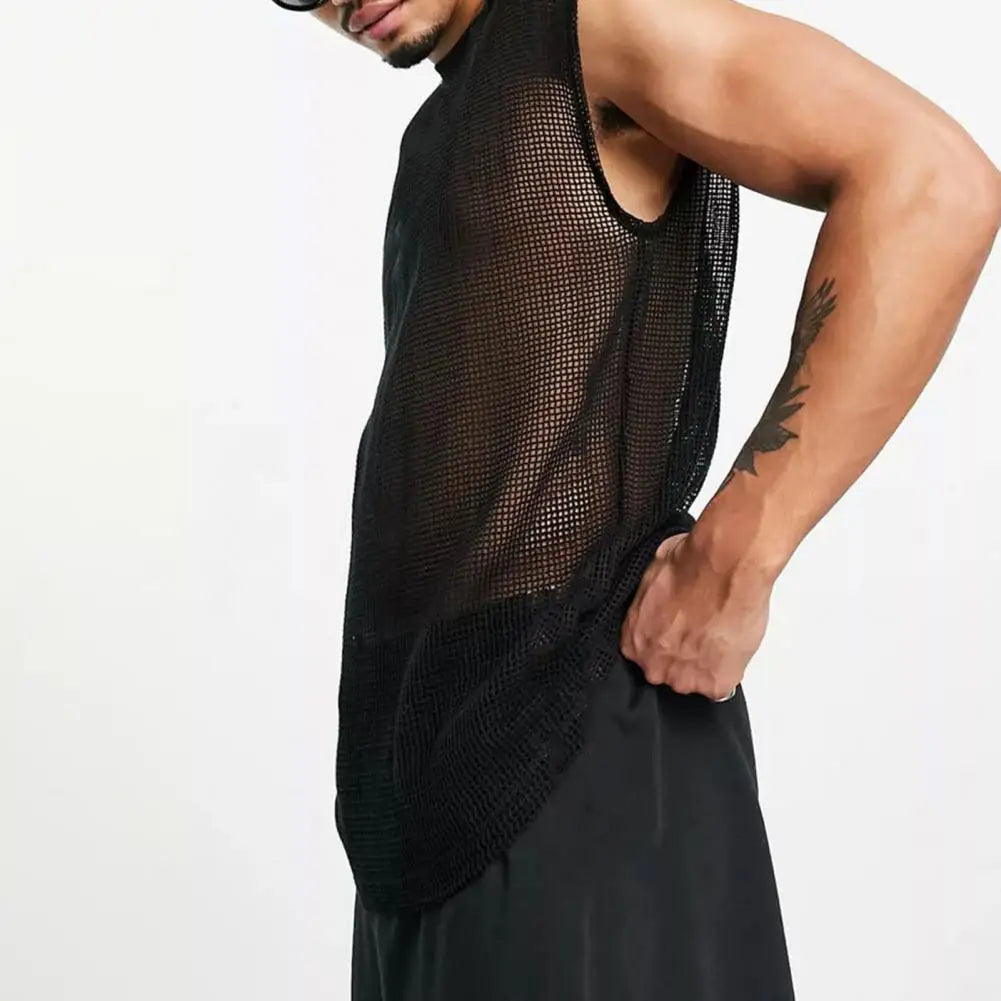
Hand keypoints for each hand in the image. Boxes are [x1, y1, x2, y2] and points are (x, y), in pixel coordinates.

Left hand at [618, 529, 771, 698]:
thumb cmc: (688, 564)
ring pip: (694, 680)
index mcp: (634, 642)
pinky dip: (729, 669)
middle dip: (683, 655)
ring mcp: (685, 678)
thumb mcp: (651, 579)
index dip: (666, 642)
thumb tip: (660, 600)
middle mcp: (654, 666)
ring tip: (719, 635)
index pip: (646, 656)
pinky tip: (732, 644)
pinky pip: (721, 686)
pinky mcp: (716, 683)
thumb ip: (650, 605)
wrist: (723, 567)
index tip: (678, 631)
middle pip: (668, 671)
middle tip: (702, 631)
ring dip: (706, 663)